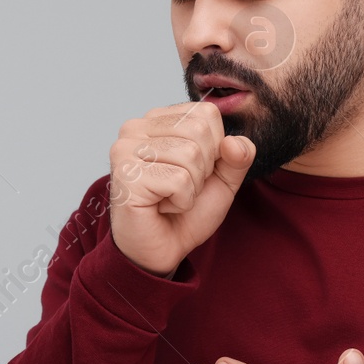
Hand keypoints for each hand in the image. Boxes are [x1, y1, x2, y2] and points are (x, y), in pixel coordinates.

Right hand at [108, 101, 253, 276]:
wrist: (162, 250)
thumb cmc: (186, 213)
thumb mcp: (223, 179)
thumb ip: (238, 156)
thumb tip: (235, 143)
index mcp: (157, 120)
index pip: (207, 114)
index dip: (214, 148)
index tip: (192, 171)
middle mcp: (135, 127)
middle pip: (199, 131)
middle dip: (202, 169)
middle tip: (180, 188)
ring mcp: (125, 150)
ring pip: (190, 155)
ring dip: (191, 188)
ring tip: (169, 197)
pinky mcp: (126, 175)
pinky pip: (178, 180)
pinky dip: (180, 201)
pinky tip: (161, 207)